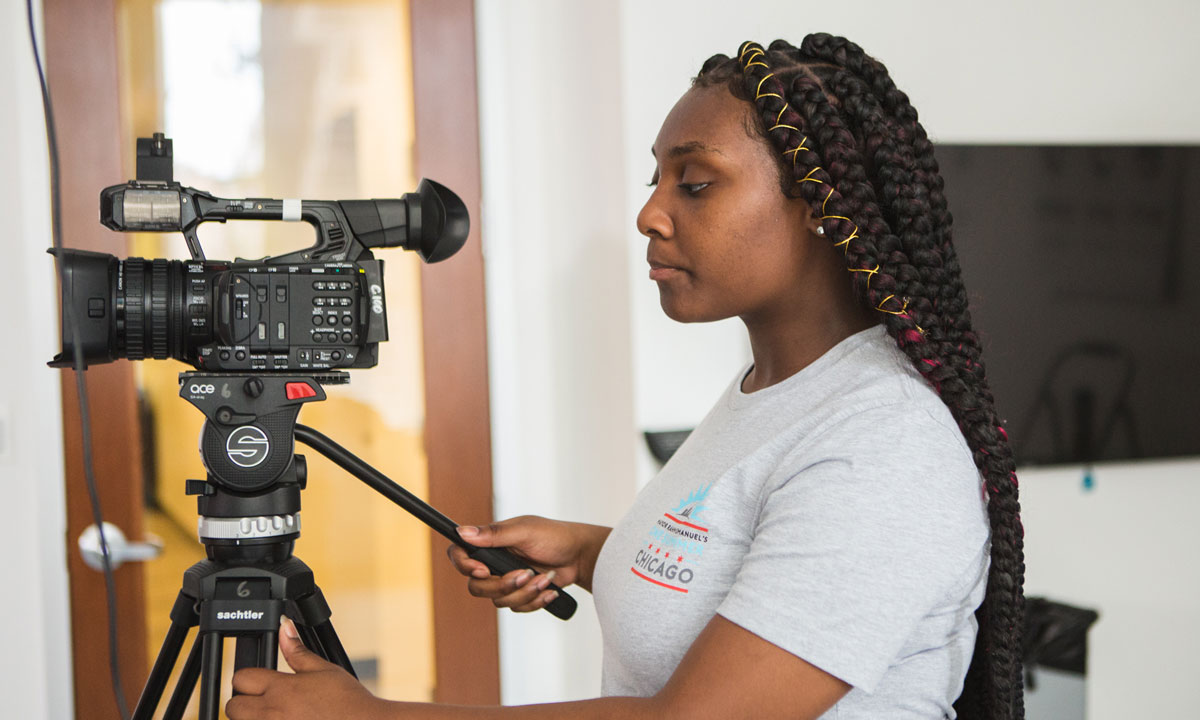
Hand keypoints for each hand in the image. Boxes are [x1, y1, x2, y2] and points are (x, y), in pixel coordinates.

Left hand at [226, 616, 391, 719]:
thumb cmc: (348, 702)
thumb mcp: (324, 670)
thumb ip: (297, 651)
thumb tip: (285, 628)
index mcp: (281, 688)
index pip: (241, 678)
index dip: (249, 678)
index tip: (259, 682)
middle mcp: (271, 713)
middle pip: (233, 706)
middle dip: (244, 702)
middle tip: (264, 702)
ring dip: (253, 719)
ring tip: (276, 714)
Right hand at [448, 516, 609, 610]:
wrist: (580, 557)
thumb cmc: (555, 537)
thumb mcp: (525, 531)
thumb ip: (494, 534)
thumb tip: (462, 532)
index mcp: (491, 542)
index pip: (460, 553)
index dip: (464, 566)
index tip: (483, 571)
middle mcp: (495, 562)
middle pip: (477, 586)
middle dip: (502, 585)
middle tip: (525, 574)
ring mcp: (506, 580)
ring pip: (499, 601)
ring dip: (524, 592)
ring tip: (544, 578)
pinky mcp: (520, 594)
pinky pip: (516, 607)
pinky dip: (535, 600)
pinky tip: (549, 588)